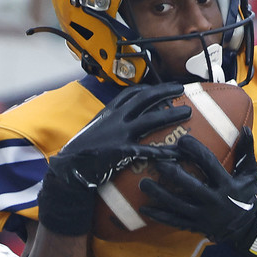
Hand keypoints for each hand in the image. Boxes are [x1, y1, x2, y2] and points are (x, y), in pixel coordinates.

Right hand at [48, 82, 191, 188]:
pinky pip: (147, 150)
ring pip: (150, 119)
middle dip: (164, 91)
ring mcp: (119, 134)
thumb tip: (119, 124)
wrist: (69, 168)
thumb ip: (108, 124)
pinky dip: (163, 152)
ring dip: (170, 114)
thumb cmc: (80, 152)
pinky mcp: (122, 151)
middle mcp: (115, 119)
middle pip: (144, 99)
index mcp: (108, 112)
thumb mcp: (93, 130)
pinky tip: (176, 153)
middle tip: (181, 88)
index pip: (130, 94)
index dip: (148, 89)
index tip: (160, 88)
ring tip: (187, 112)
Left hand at [139, 128, 256, 243]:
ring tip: (143, 184)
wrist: (248, 229)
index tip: (182, 141)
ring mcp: (203, 215)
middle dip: (173, 174)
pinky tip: (143, 209)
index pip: (209, 164)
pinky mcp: (196, 226)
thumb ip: (247, 152)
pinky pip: (174, 221)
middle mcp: (214, 200)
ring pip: (178, 205)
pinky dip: (159, 216)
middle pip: (190, 185)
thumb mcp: (251, 174)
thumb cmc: (247, 196)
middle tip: (157, 163)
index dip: (196, 151)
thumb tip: (246, 128)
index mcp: (227, 185)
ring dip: (159, 194)